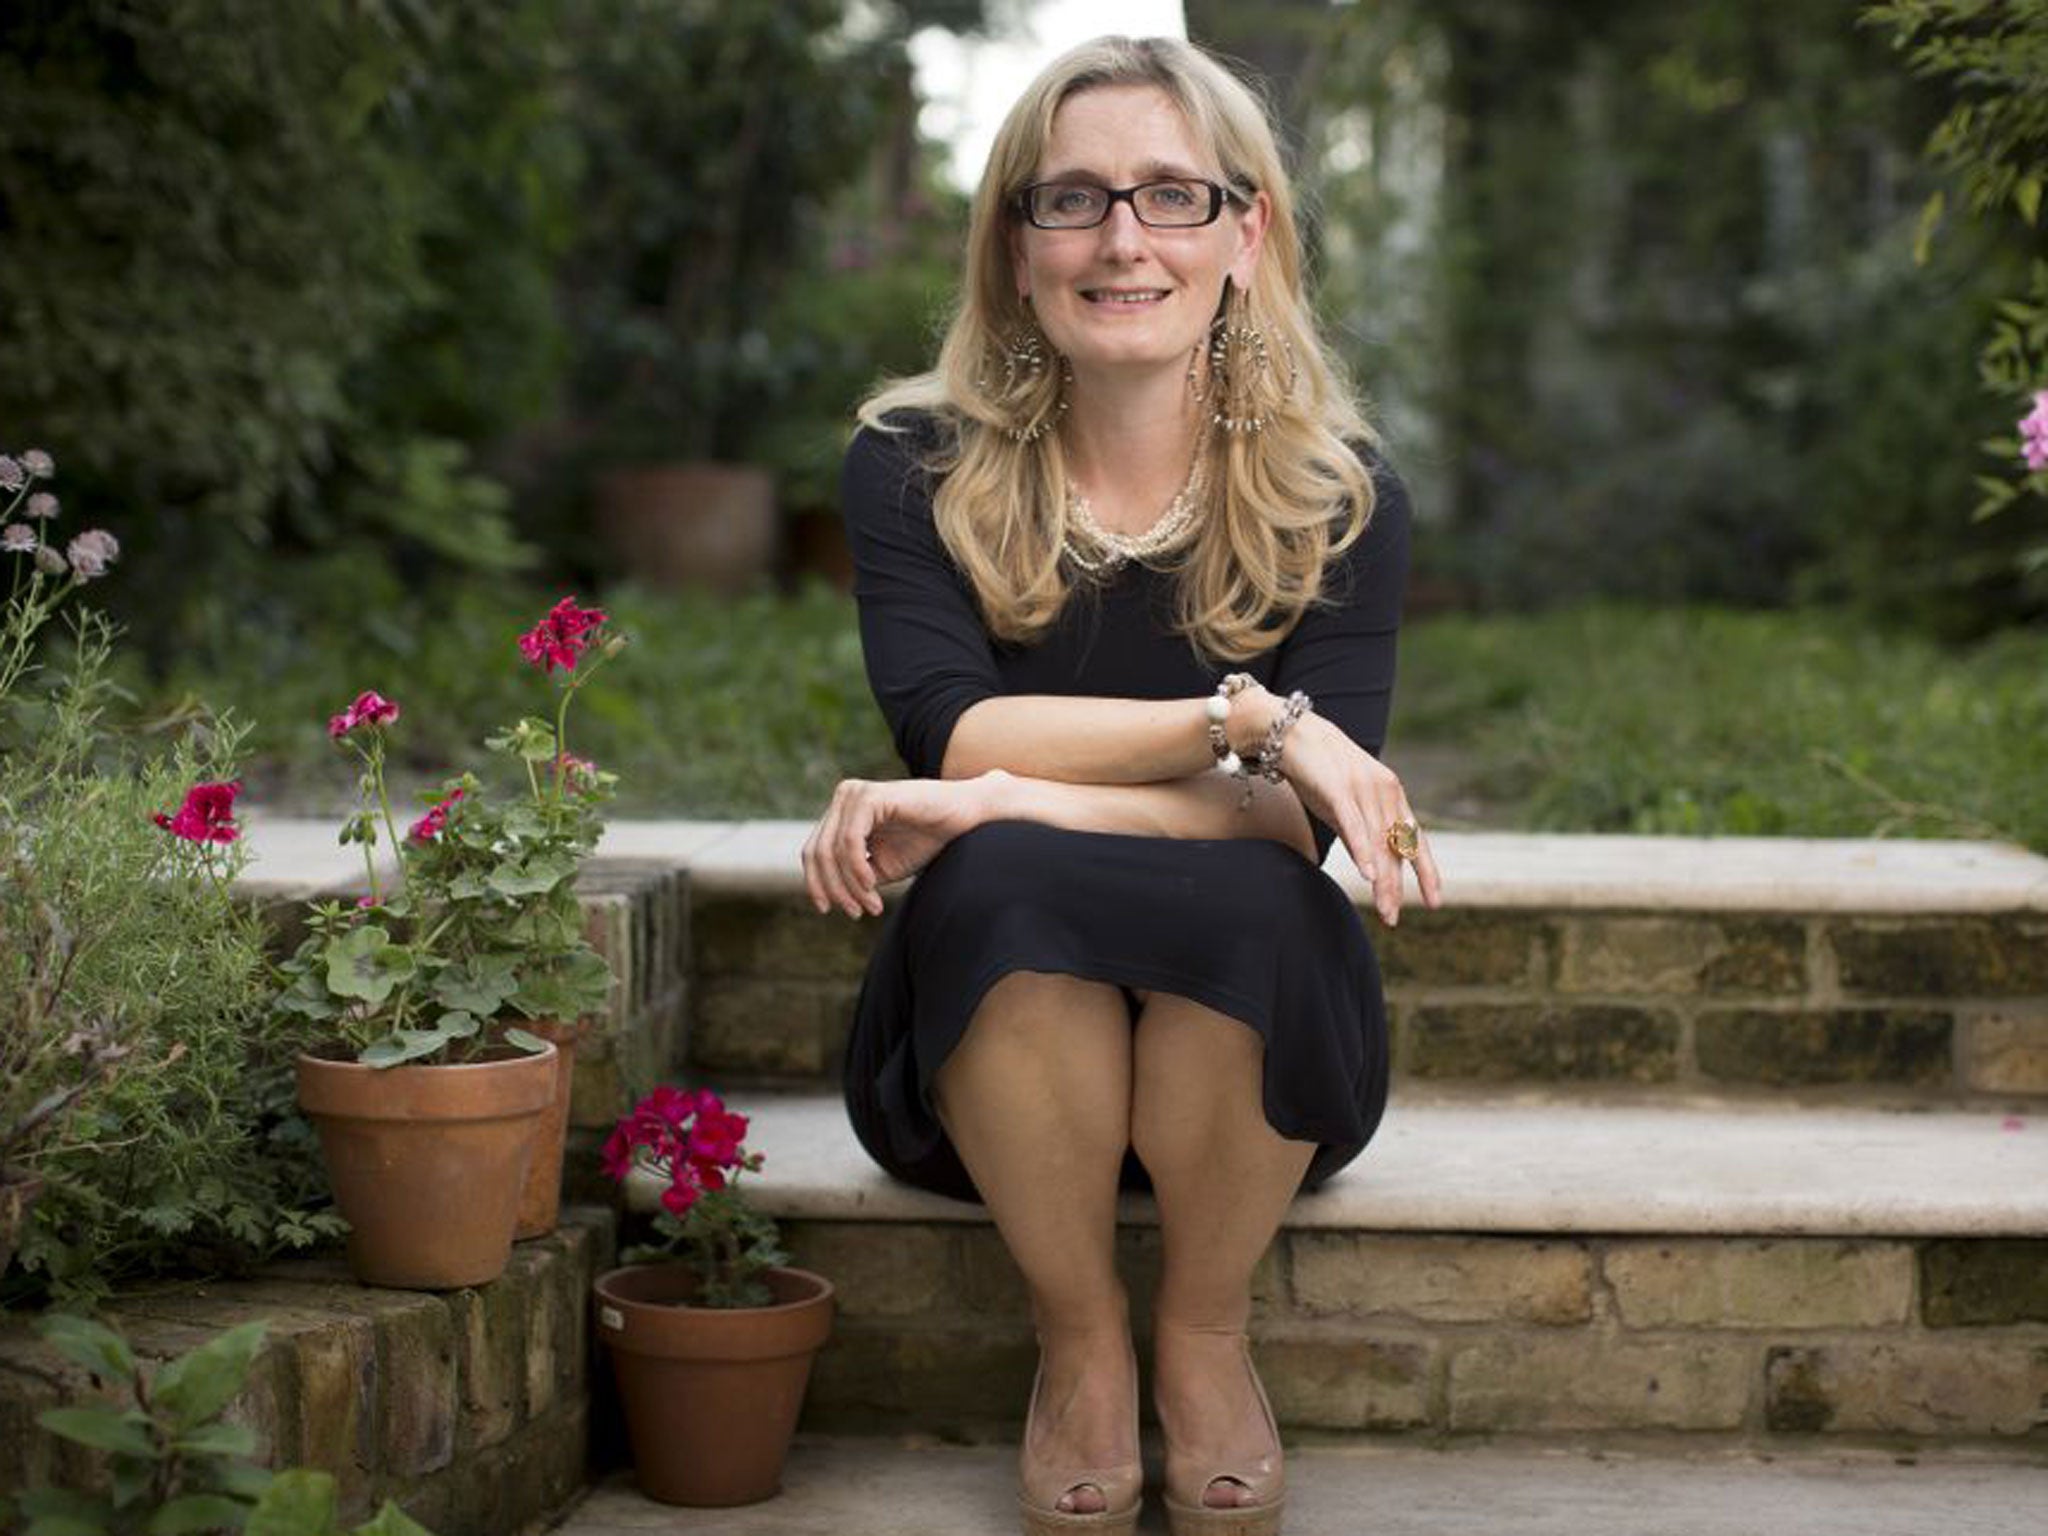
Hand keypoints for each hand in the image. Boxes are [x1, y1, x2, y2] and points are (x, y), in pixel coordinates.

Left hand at [800, 770, 1007, 918]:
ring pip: (832, 851)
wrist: (964, 818)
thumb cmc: (926, 840)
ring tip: (871, 905)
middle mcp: (844, 798)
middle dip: (834, 888)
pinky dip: (857, 869)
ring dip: (850, 885)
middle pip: (818, 853)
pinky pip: (850, 841)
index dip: (816, 884)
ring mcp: (854, 794)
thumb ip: (853, 876)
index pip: (814, 851)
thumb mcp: (882, 865)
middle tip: (856, 913)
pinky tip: (872, 885)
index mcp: (842, 812)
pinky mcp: (870, 796)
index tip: (829, 910)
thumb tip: (827, 896)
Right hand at [1271, 714, 1444, 926]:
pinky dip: (1363, 850)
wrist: (1291, 731)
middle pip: (1395, 847)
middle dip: (1397, 886)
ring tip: (1385, 908)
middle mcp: (1384, 791)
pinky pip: (1354, 824)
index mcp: (1391, 794)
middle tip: (1394, 918)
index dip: (1427, 871)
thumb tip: (1372, 868)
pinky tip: (1369, 874)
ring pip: (1378, 842)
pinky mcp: (1338, 787)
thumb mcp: (1346, 805)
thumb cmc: (1319, 770)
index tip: (1434, 900)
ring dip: (1383, 879)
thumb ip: (1362, 832)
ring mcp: (1362, 788)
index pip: (1414, 838)